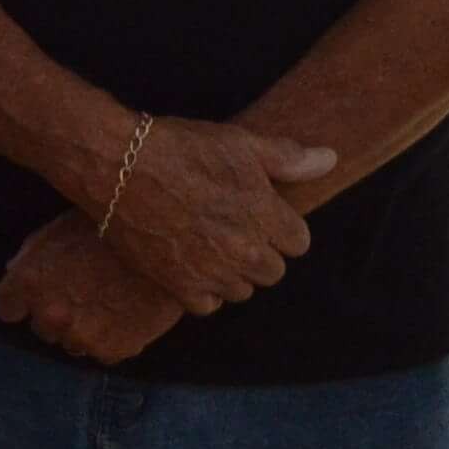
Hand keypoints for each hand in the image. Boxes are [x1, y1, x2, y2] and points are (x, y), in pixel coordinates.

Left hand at [0, 215, 183, 366]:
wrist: (166, 239)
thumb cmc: (109, 225)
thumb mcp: (60, 229)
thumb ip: (31, 257)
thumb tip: (14, 275)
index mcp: (30, 281)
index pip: (7, 308)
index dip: (23, 300)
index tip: (38, 293)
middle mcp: (50, 314)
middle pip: (42, 328)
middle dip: (57, 313)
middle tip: (84, 291)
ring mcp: (82, 336)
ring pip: (73, 343)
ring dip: (84, 328)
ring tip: (109, 300)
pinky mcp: (113, 351)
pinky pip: (103, 352)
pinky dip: (113, 338)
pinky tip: (127, 312)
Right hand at [90, 114, 336, 313]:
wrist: (118, 167)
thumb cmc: (179, 148)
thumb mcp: (239, 142)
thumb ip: (288, 157)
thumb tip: (330, 160)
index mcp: (265, 215)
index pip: (299, 243)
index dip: (281, 228)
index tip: (260, 214)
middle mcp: (244, 250)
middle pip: (273, 272)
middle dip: (259, 252)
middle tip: (232, 228)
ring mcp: (212, 272)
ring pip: (242, 291)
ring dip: (232, 273)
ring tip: (209, 244)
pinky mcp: (179, 287)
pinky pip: (209, 305)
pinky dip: (203, 291)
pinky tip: (191, 264)